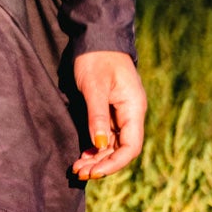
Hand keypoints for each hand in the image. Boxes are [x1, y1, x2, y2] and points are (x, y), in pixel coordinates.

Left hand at [71, 50, 146, 180]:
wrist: (96, 38)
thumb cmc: (96, 59)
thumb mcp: (94, 87)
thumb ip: (97, 116)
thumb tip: (100, 145)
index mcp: (134, 108)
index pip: (131, 146)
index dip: (114, 163)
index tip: (94, 172)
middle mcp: (131, 114)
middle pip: (121, 149)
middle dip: (102, 164)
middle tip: (79, 173)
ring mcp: (121, 114)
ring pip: (113, 145)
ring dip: (97, 158)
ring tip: (77, 168)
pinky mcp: (111, 112)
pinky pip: (106, 136)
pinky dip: (95, 148)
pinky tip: (82, 155)